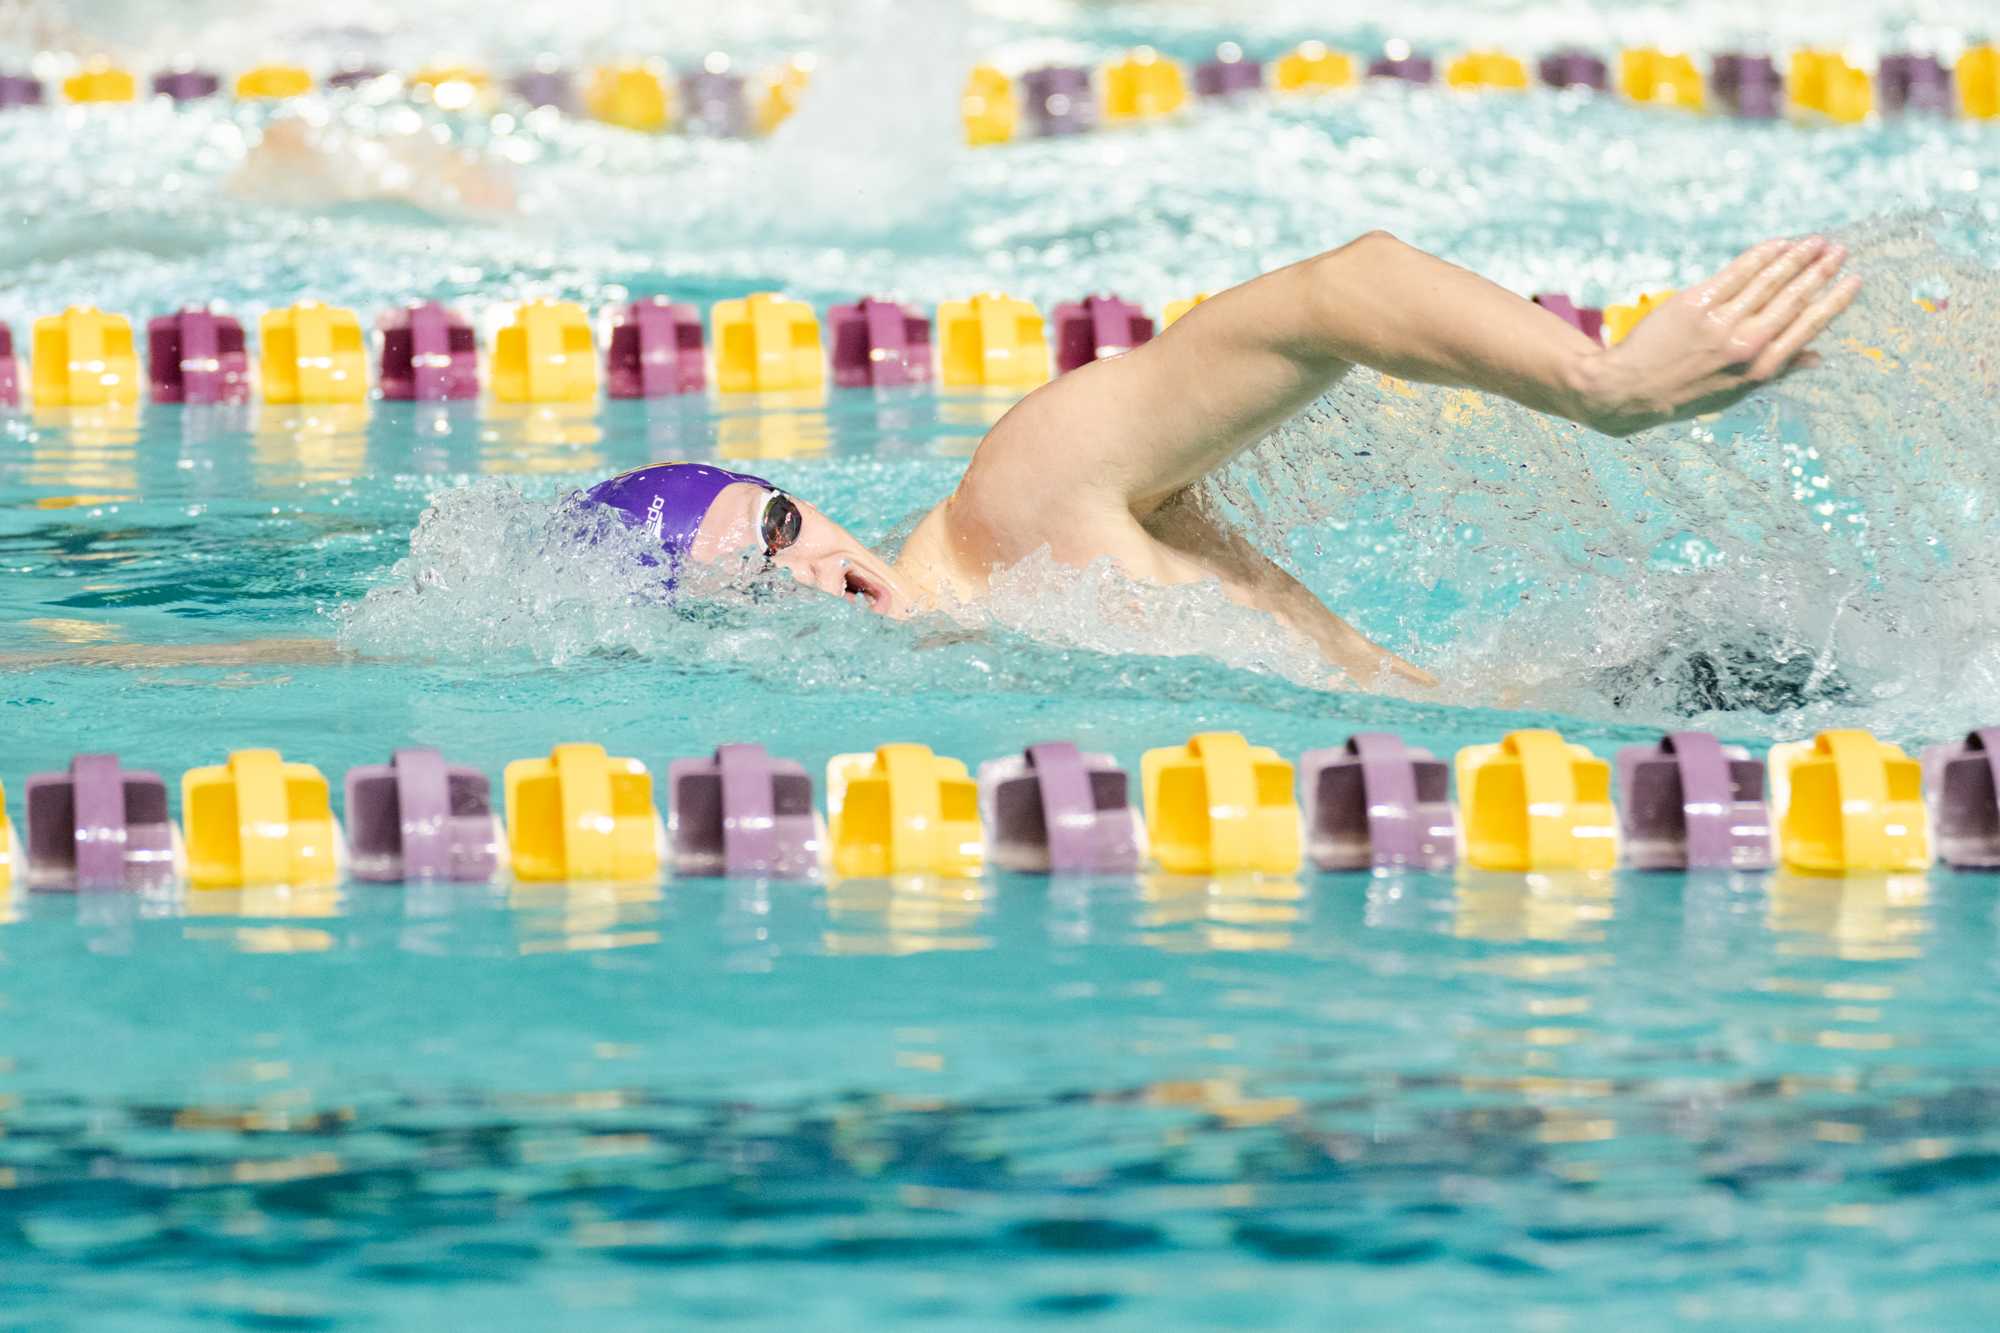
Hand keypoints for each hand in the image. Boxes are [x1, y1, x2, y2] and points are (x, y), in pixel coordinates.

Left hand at [1570, 237, 1860, 436]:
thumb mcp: (1734, 393)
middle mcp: (1745, 344)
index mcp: (1760, 369)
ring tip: (1816, 241)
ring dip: (1797, 257)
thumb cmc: (1684, 392)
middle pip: (1794, 298)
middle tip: (1840, 250)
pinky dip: (1761, 255)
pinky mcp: (1696, 303)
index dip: (1834, 301)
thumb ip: (1777, 371)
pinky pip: (1737, 271)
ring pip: (1769, 280)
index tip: (1854, 281)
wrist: (1628, 388)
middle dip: (1821, 271)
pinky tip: (1778, 243)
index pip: (1808, 326)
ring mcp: (1721, 322)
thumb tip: (1818, 357)